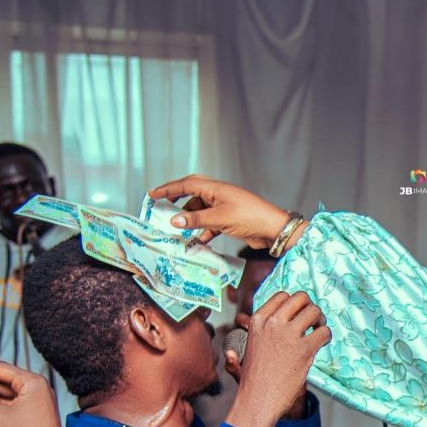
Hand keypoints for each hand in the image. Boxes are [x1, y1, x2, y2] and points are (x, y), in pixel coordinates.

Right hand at [148, 175, 293, 248]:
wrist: (274, 230)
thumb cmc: (250, 218)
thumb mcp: (219, 219)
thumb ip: (196, 220)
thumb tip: (174, 220)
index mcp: (215, 188)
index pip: (186, 184)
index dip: (168, 189)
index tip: (152, 194)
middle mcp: (218, 195)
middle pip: (192, 194)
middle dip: (177, 201)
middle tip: (162, 207)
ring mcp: (224, 207)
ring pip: (201, 212)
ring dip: (190, 221)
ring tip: (178, 231)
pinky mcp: (229, 220)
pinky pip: (210, 224)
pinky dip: (202, 232)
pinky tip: (196, 242)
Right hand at [225, 292, 330, 426]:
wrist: (258, 401)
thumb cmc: (253, 380)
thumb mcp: (242, 353)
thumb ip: (242, 338)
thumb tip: (237, 327)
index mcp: (258, 320)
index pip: (282, 296)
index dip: (295, 304)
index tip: (298, 315)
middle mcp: (273, 323)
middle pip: (301, 298)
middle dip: (310, 307)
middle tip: (313, 321)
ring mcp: (288, 335)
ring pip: (315, 311)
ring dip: (321, 320)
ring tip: (318, 332)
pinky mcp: (304, 349)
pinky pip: (324, 332)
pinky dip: (327, 336)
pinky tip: (321, 344)